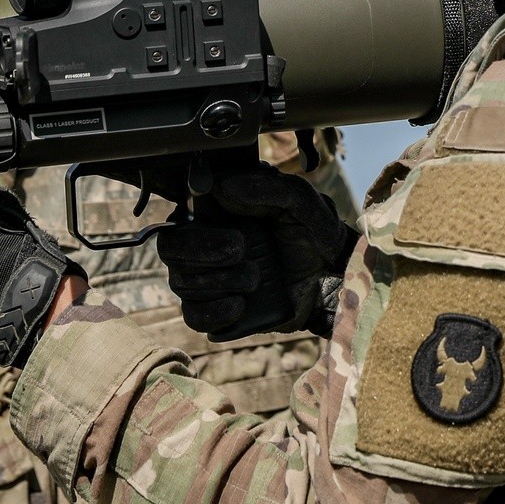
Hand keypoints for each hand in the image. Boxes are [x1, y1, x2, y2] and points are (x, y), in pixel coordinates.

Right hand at [156, 165, 357, 341]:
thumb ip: (266, 187)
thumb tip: (223, 187)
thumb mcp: (298, 199)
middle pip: (170, 249)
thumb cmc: (314, 232)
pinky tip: (240, 305)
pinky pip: (193, 316)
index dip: (196, 226)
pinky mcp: (219, 311)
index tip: (233, 231)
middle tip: (241, 250)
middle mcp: (205, 245)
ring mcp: (209, 279)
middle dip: (203, 251)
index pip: (179, 216)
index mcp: (217, 214)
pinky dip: (214, 312)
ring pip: (181, 282)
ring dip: (219, 281)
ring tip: (256, 277)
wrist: (334, 277)